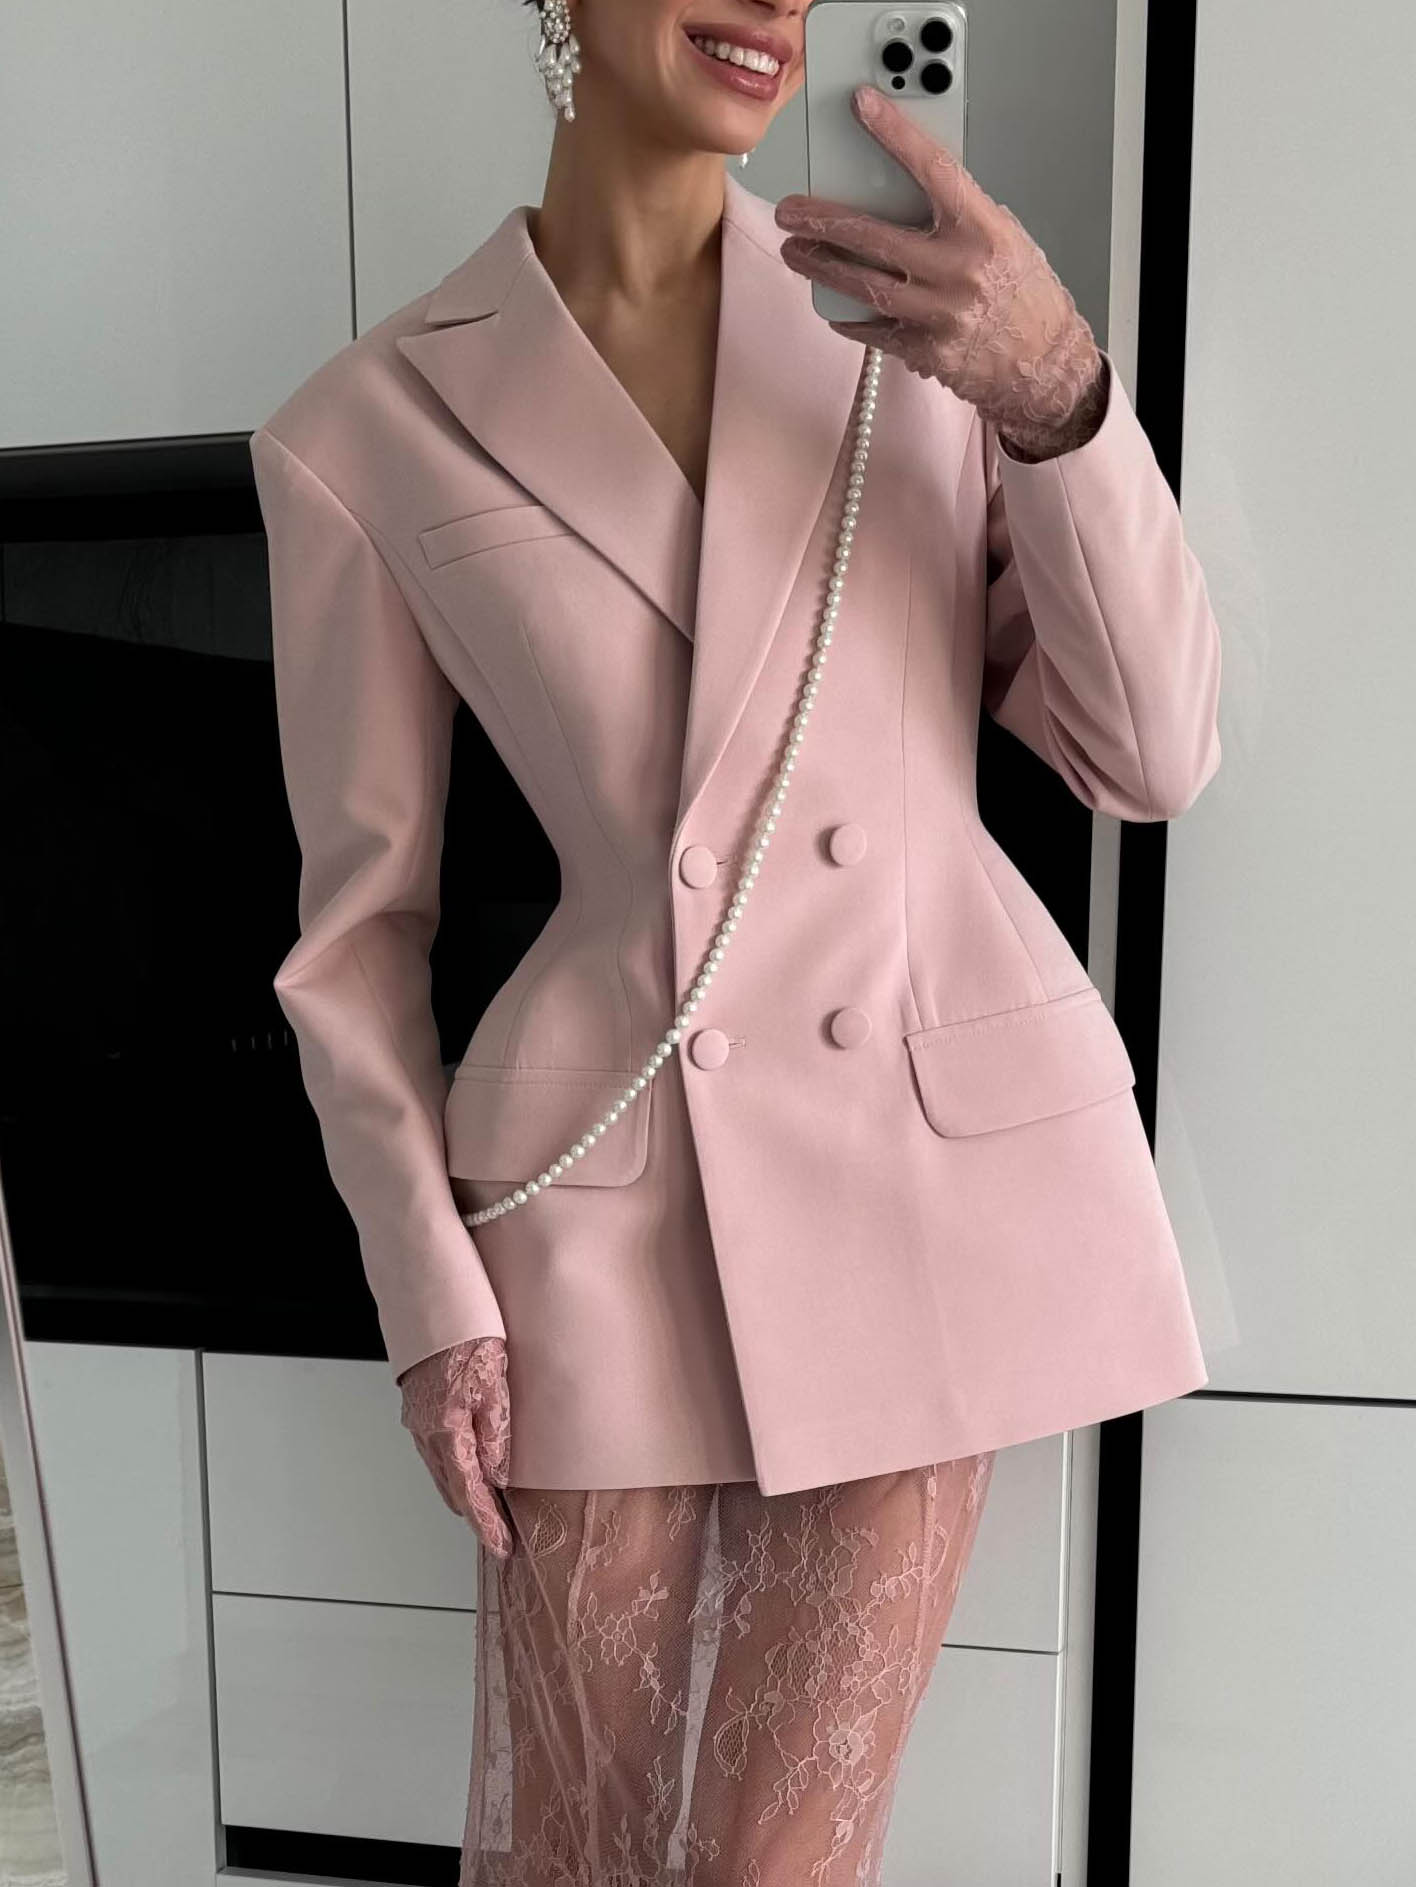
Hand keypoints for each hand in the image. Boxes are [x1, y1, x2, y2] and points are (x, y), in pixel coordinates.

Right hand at [398, 1336, 513, 1559]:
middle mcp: (426, 1431)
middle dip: (476, 1514)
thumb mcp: (492, 1382)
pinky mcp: (419, 1405)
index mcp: (446, 1430)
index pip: (469, 1493)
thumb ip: (495, 1431)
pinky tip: (470, 1465)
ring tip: (491, 1508)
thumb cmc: (465, 1330)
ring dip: (465, 1492)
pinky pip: (436, 1450)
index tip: (502, 1548)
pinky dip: (454, 1468)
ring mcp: (418, 1419)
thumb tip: (498, 1474)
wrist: (429, 1297)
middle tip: (502, 1533)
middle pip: (452, 1488)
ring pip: (442, 1471)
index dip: (487, 1525)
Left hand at [774, 85, 1106, 458]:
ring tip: (797, 252)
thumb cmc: (1025, 296)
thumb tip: (901, 188)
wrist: (1045, 363)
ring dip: (823, 267)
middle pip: (875, 237)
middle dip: (824, 222)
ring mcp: (941, 315)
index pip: (934, 169)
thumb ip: (956, 215)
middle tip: (792, 211)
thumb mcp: (1003, 238)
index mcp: (983, 231)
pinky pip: (875, 330)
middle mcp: (960, 271)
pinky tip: (831, 304)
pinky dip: (850, 316)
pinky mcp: (927, 352)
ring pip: (865, 286)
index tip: (864, 108)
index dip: (896, 134)